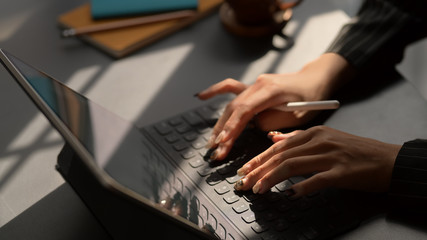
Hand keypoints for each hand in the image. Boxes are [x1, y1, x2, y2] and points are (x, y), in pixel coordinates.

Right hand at [196, 53, 354, 159]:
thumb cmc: (311, 98)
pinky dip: (214, 92)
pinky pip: (230, 88)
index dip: (233, 126)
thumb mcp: (298, 115)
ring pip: (232, 104)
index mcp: (271, 90)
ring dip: (220, 123)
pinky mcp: (252, 87)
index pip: (246, 110)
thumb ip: (273, 121)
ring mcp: (253, 84)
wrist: (314, 79)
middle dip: (224, 131)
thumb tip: (254, 126)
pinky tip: (200, 96)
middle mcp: (258, 84)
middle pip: (235, 109)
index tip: (224, 142)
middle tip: (215, 150)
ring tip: (212, 141)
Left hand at [234, 126, 401, 196]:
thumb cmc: (355, 151)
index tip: (244, 170)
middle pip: (281, 156)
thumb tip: (273, 138)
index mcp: (314, 133)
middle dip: (259, 170)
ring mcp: (330, 156)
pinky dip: (301, 188)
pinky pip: (317, 180)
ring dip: (272, 179)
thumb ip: (297, 138)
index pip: (278, 147)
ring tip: (258, 189)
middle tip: (244, 183)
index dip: (258, 159)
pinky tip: (289, 195)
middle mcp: (320, 142)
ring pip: (293, 166)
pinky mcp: (342, 173)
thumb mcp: (325, 138)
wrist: (387, 159)